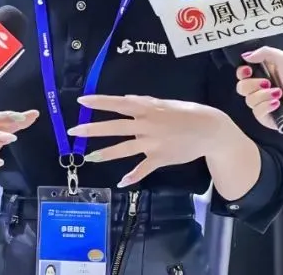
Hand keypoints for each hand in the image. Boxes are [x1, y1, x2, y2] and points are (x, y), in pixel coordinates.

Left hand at [68, 95, 230, 187]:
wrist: (209, 130)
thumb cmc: (187, 113)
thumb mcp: (165, 103)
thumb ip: (145, 102)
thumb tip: (127, 99)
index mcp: (147, 109)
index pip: (118, 104)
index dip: (99, 102)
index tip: (82, 101)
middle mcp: (146, 125)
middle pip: (114, 127)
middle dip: (92, 129)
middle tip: (73, 131)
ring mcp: (152, 143)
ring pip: (124, 149)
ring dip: (105, 154)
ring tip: (89, 158)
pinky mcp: (160, 158)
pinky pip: (143, 169)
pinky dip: (133, 176)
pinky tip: (121, 182)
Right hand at [235, 47, 282, 134]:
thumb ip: (264, 52)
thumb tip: (247, 55)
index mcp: (265, 74)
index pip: (243, 73)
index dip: (242, 72)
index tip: (248, 71)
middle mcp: (262, 89)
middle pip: (241, 87)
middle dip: (253, 84)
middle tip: (268, 82)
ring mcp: (264, 104)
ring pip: (249, 100)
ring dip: (263, 95)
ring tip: (279, 94)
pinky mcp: (267, 118)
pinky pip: (256, 112)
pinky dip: (266, 106)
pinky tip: (277, 104)